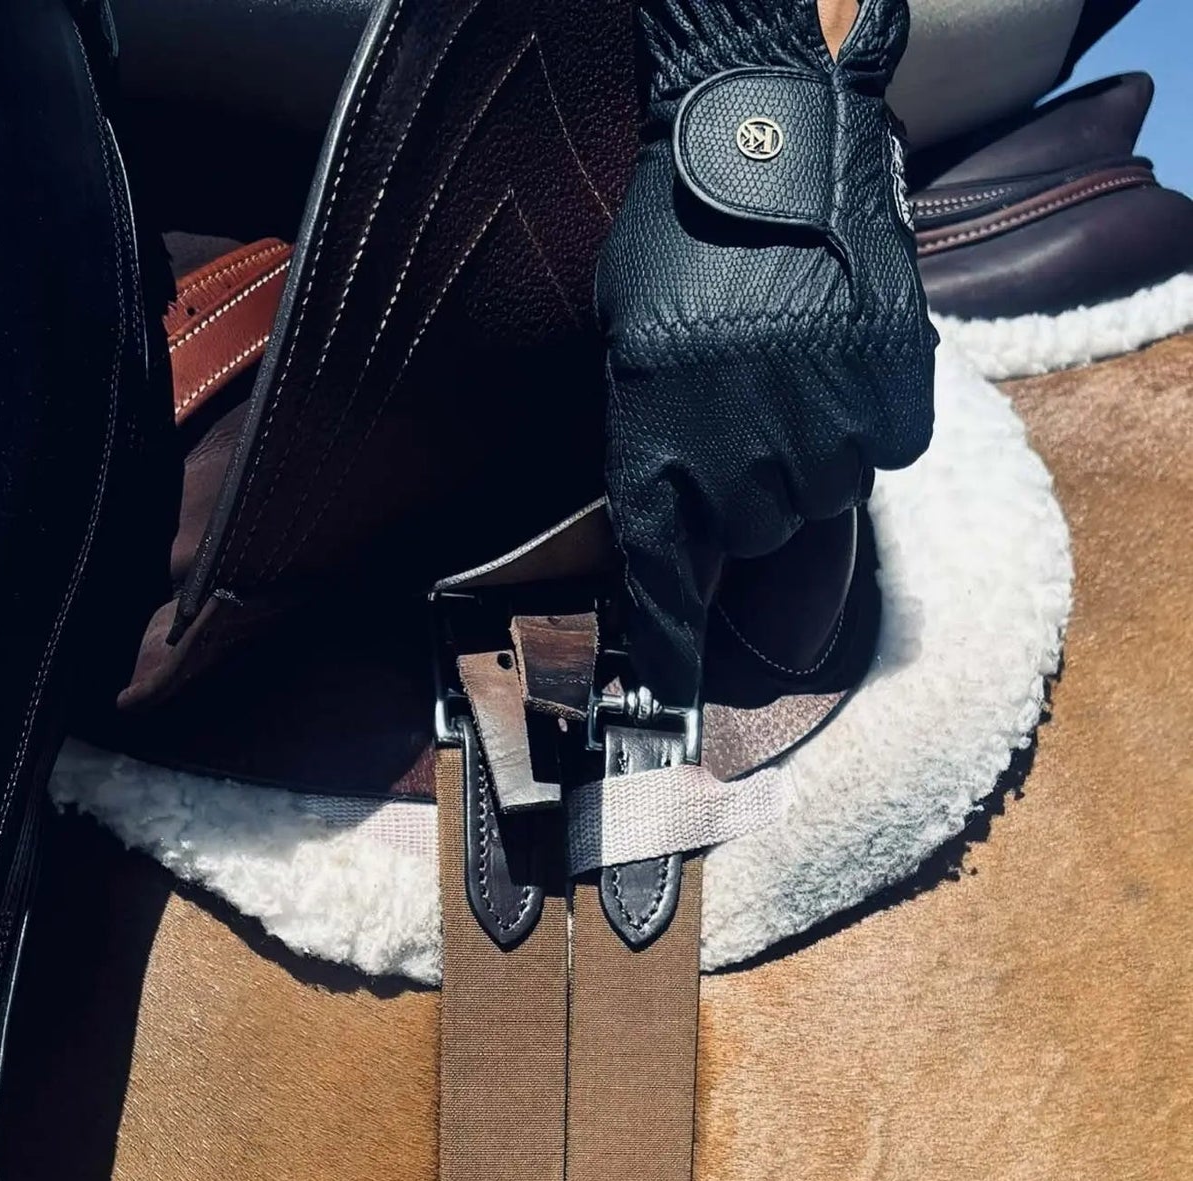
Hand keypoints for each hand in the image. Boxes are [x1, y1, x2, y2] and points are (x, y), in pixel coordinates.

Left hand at [596, 0, 935, 701]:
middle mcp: (737, 458)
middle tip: (743, 423)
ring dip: (806, 457)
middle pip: (752, 534)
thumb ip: (645, 444)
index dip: (672, 645)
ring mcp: (821, 430)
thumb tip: (669, 531)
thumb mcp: (623, 353)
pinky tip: (838, 366)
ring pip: (821, 497)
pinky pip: (880, 448)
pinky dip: (863, 420)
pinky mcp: (888, 396)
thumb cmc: (670, 244)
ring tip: (789, 379)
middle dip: (746, 496)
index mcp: (654, 449)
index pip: (664, 580)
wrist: (761, 147)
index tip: (677, 699)